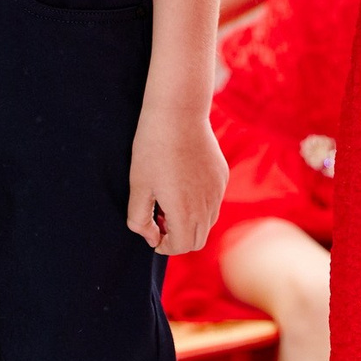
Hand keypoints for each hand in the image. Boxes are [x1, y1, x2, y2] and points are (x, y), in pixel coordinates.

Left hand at [127, 105, 225, 254]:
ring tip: (170, 200)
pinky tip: (183, 183)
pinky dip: (200, 205)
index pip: (181, 247)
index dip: (164, 245)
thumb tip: (151, 237)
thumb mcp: (137, 186)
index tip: (152, 232)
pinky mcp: (222, 177)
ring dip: (191, 222)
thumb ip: (139, 219)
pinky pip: (214, 202)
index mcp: (185, 211)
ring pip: (208, 222)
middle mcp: (207, 205)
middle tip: (159, 218)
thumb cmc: (152, 148)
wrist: (178, 113)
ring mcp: (218, 191)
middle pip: (198, 241)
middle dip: (178, 238)